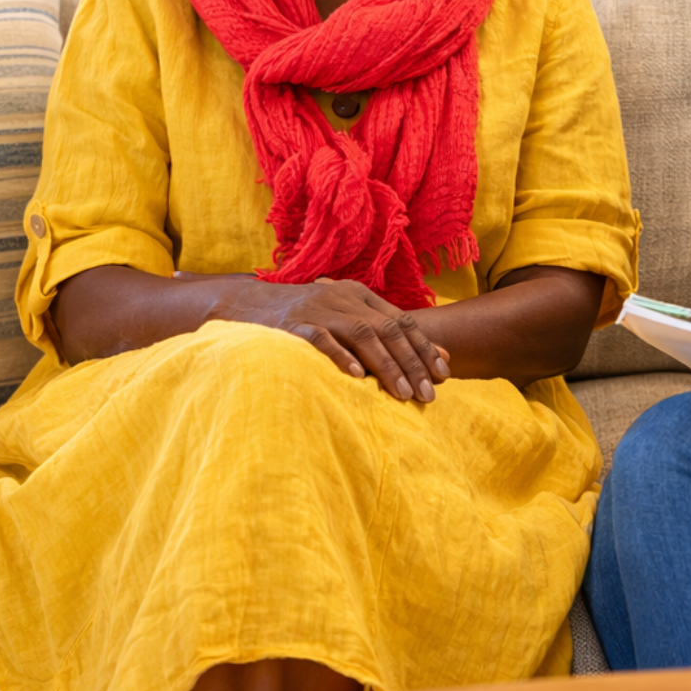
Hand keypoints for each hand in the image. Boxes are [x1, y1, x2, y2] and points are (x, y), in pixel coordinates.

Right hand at [174, 271, 449, 401]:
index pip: (402, 321)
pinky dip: (341, 357)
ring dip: (387, 366)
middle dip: (413, 363)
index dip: (425, 347)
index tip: (443, 375)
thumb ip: (383, 332)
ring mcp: (319, 309)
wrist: (247, 303)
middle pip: (389, 329)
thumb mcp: (345, 317)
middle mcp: (344, 298)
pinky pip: (321, 339)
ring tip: (403, 394)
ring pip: (363, 334)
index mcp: (360, 295)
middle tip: (429, 394)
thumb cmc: (303, 318)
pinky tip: (356, 377)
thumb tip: (434, 355)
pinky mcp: (294, 324)